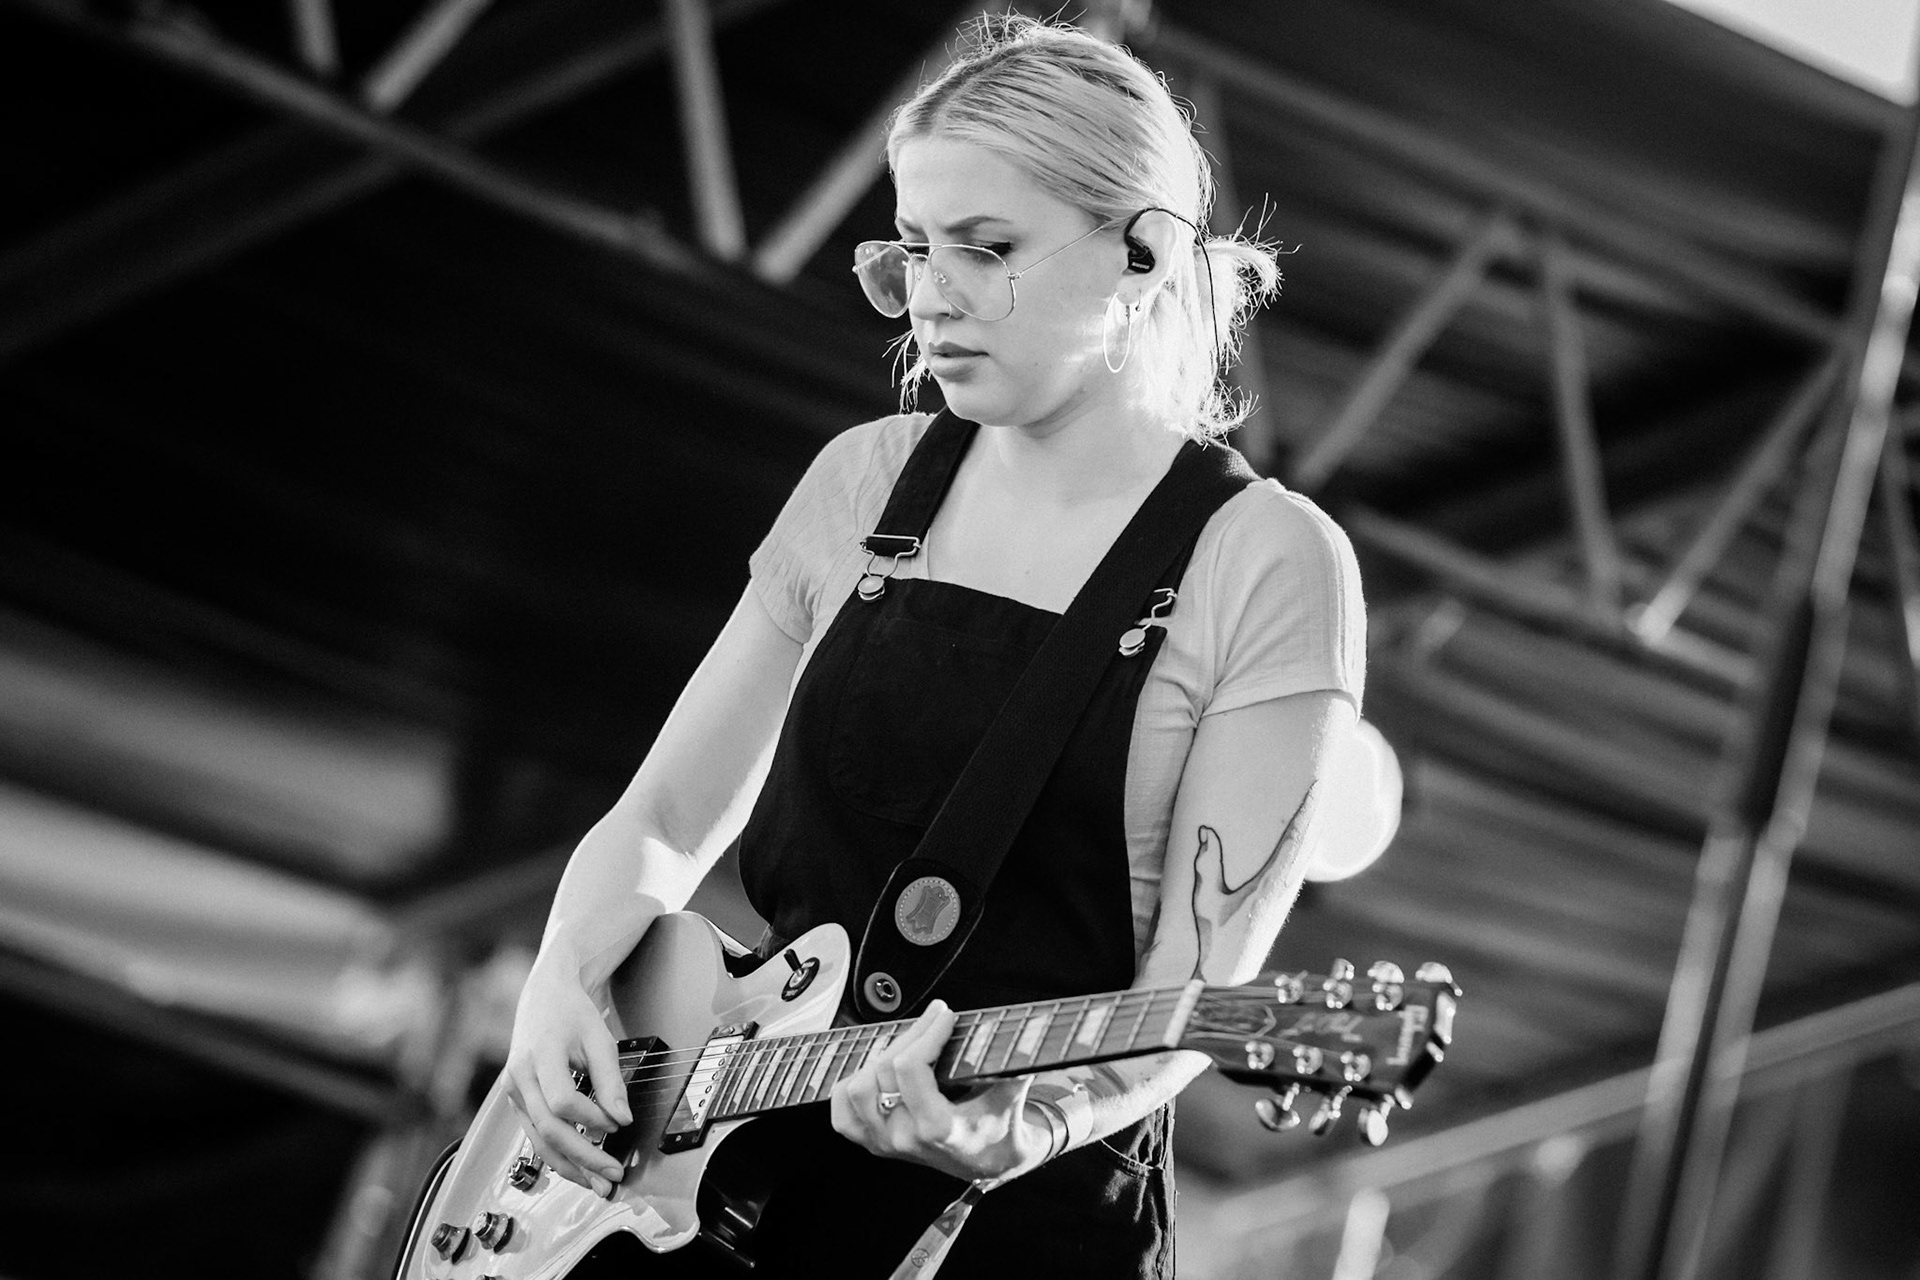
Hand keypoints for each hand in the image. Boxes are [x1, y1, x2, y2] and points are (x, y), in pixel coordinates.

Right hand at [503, 955, 632, 1196]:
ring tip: (597, 1184)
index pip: (562, 1101)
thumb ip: (610, 1080)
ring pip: (537, 1140)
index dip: (592, 1119)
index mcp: (538, 1055)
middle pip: (548, 1129)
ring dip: (569, 1166)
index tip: (618, 1125)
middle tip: (612, 1175)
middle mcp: (518, 1078)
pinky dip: (557, 1154)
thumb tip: (622, 1119)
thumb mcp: (599, 1038)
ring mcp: (512, 1092)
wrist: (544, 996)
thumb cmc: (572, 1013)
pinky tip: (578, 1168)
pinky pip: (535, 1135)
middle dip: (582, 1157)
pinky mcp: (516, 1101)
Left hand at [828, 1000, 1051, 1182]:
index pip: (910, 1068)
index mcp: (937, 1128)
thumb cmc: (1002, 1127)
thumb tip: (1021, 1027)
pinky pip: (842, 1112)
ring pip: (856, 1087)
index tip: (945, 1015)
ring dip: (880, 1057)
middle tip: (934, 1018)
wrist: (991, 1162)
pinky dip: (851, 1085)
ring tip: (909, 1042)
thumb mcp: (1011, 1094)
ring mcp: (885, 1144)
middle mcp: (905, 1139)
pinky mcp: (874, 1143)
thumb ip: (1011, 1061)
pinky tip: (875, 1069)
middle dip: (911, 1034)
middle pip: (883, 1070)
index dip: (926, 1032)